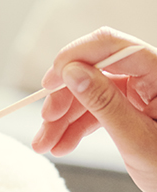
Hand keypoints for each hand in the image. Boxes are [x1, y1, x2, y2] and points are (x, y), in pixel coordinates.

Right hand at [32, 28, 156, 191]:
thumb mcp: (137, 140)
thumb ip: (104, 104)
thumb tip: (71, 72)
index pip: (112, 47)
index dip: (75, 58)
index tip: (50, 83)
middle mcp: (151, 76)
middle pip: (94, 70)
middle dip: (65, 97)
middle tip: (46, 122)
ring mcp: (141, 91)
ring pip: (90, 92)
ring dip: (64, 118)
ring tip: (46, 144)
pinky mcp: (133, 107)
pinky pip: (96, 108)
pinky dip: (76, 126)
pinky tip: (62, 144)